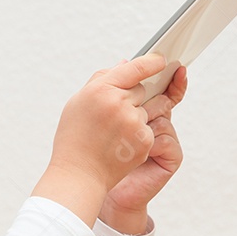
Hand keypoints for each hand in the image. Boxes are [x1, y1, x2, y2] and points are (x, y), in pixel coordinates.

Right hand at [32, 53, 170, 226]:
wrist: (78, 175)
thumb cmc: (74, 138)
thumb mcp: (79, 102)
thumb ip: (101, 79)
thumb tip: (124, 63)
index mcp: (101, 89)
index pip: (134, 68)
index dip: (151, 62)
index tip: (162, 59)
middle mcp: (119, 103)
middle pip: (141, 89)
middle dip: (132, 98)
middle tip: (114, 114)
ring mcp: (133, 122)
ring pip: (147, 109)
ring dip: (136, 116)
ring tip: (114, 133)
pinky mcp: (144, 140)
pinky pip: (148, 129)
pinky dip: (138, 135)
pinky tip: (119, 145)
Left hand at [100, 65, 186, 234]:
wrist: (94, 184)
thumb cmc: (95, 151)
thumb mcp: (100, 113)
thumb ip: (112, 87)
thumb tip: (124, 60)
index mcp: (143, 112)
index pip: (160, 90)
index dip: (168, 77)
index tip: (171, 63)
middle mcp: (157, 124)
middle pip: (162, 100)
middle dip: (149, 100)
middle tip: (136, 102)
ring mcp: (166, 140)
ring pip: (163, 118)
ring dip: (144, 123)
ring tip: (124, 136)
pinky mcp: (171, 157)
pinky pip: (166, 139)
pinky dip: (150, 142)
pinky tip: (136, 151)